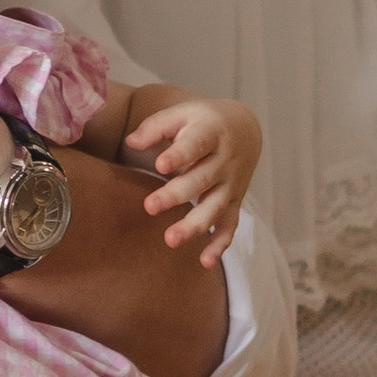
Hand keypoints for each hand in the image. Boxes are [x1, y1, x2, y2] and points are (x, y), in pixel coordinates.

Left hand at [126, 95, 260, 264]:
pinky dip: (220, 244)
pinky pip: (229, 226)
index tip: (161, 165)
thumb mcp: (182, 114)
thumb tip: (131, 143)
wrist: (244, 130)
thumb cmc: (202, 122)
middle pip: (201, 180)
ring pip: (214, 208)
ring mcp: (231, 185)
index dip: (180, 155)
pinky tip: (204, 261)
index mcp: (211, 133)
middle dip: (176, 195)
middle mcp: (224, 161)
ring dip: (194, 225)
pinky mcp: (234, 203)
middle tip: (149, 207)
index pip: (196, 144)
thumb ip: (156, 127)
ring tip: (170, 240)